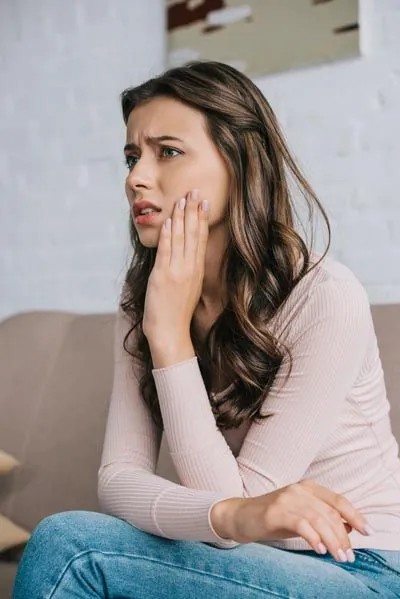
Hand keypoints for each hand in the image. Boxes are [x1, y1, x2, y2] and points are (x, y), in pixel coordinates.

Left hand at [142, 189, 208, 343]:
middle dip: (193, 211)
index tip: (203, 202)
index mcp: (197, 270)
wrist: (170, 333)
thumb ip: (186, 271)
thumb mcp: (187, 289)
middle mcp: (190, 268)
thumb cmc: (176, 314)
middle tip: (194, 191)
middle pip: (193, 234)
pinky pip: (166, 251)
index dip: (201, 219)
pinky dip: (167, 235)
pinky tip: (168, 222)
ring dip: (179, 217)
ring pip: (180, 238)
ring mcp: (177, 271)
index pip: (201, 238)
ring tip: (181, 199)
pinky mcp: (163, 276)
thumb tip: (181, 255)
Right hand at [211, 479, 371, 561]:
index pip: (338, 501)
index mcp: (308, 488)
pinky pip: (300, 523)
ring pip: (318, 518)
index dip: (355, 515)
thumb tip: (349, 528)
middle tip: (348, 556)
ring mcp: (287, 498)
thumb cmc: (273, 519)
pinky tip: (319, 549)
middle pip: (330, 512)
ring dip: (332, 540)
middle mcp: (299, 489)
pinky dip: (313, 536)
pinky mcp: (275, 510)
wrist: (240, 516)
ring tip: (339, 556)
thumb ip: (323, 519)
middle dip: (343, 536)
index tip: (367, 532)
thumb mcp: (302, 517)